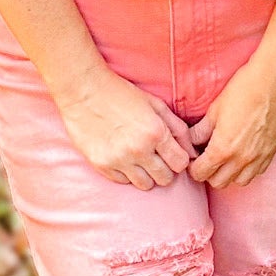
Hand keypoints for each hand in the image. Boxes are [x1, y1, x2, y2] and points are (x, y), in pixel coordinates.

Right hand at [56, 68, 198, 188]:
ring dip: (146, 174)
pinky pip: (123, 182)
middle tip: (155, 156)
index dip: (178, 159)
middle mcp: (139, 150)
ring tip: (138, 158)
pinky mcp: (102, 165)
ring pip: (145, 185)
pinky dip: (126, 173)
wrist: (83, 90)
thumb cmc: (121, 94)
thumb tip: (191, 151)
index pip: (181, 164)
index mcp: (155, 132)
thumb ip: (177, 128)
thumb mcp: (155, 104)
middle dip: (164, 169)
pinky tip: (121, 156)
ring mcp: (119, 160)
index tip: (171, 153)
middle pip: (165, 179)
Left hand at [186, 58, 275, 188]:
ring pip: (239, 182)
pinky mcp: (272, 153)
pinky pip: (257, 172)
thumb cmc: (244, 90)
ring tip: (226, 157)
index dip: (194, 167)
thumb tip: (191, 142)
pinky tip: (243, 154)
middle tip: (207, 157)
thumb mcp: (215, 110)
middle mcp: (241, 160)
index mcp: (223, 149)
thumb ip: (201, 131)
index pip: (201, 174)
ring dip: (229, 174)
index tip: (194, 158)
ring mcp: (259, 158)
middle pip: (218, 182)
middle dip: (209, 172)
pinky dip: (247, 169)